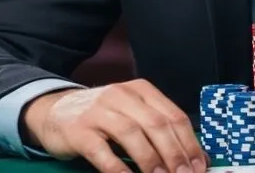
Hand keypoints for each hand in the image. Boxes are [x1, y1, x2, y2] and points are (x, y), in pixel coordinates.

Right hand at [22, 79, 207, 172]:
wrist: (55, 111)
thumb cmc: (103, 116)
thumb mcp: (132, 113)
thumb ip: (159, 129)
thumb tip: (192, 157)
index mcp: (141, 90)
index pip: (173, 116)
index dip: (189, 143)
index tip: (199, 166)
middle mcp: (122, 95)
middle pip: (156, 124)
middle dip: (175, 154)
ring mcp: (99, 111)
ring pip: (132, 135)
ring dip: (151, 161)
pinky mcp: (79, 131)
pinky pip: (103, 152)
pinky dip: (120, 169)